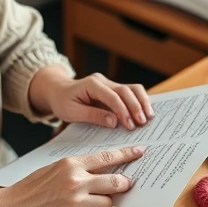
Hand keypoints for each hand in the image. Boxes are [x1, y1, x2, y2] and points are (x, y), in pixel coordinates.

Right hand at [0, 146, 144, 206]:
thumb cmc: (31, 188)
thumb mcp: (54, 168)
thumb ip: (79, 169)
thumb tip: (104, 171)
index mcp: (71, 164)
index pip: (107, 158)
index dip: (127, 155)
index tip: (139, 152)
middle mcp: (76, 181)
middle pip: (116, 182)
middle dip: (124, 184)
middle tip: (125, 184)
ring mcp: (76, 202)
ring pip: (109, 203)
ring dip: (105, 203)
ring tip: (91, 202)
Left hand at [32, 68, 153, 129]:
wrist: (58, 90)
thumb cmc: (63, 102)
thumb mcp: (72, 112)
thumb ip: (93, 115)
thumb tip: (114, 122)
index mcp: (92, 84)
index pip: (112, 96)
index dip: (122, 110)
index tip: (129, 125)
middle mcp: (103, 81)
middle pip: (126, 90)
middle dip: (136, 107)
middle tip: (142, 123)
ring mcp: (110, 84)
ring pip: (133, 88)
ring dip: (142, 102)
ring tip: (149, 117)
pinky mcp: (114, 89)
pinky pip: (131, 93)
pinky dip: (140, 101)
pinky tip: (145, 112)